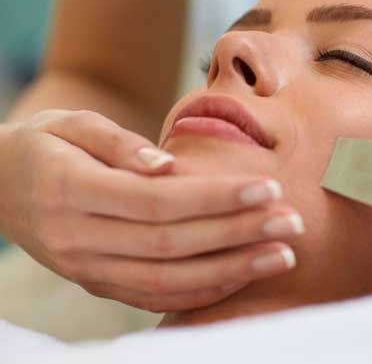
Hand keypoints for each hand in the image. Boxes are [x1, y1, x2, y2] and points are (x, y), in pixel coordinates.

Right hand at [0, 110, 302, 311]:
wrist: (0, 185)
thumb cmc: (45, 145)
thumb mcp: (71, 125)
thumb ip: (117, 143)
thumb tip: (166, 164)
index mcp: (71, 190)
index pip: (158, 201)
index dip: (216, 198)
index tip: (268, 189)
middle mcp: (78, 239)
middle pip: (172, 244)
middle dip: (238, 235)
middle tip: (292, 224)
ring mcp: (87, 269)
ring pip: (168, 281)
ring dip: (231, 271)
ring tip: (282, 257)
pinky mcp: (97, 284)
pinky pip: (154, 296)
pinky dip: (201, 292)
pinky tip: (242, 277)